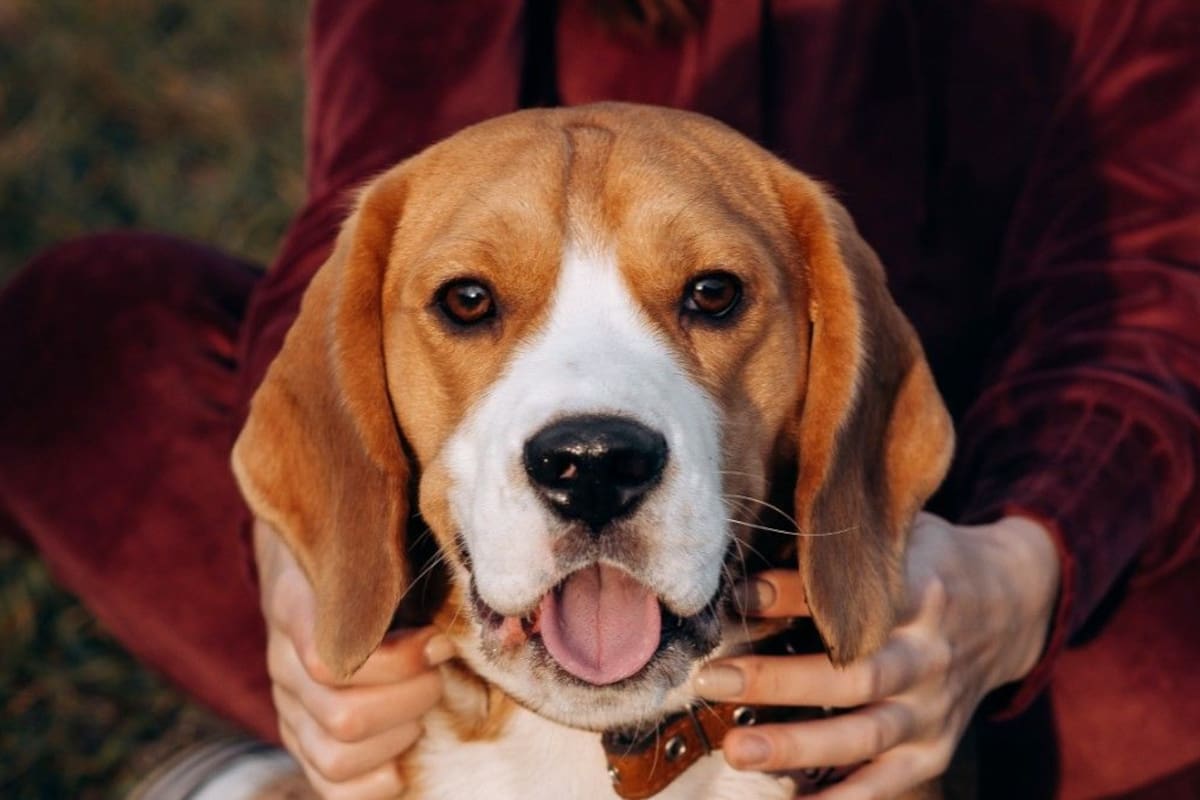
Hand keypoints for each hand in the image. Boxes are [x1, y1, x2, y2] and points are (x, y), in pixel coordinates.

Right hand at [254, 520, 453, 798]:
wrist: (308, 563)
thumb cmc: (359, 551)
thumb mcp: (370, 542)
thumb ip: (396, 562)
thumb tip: (462, 583)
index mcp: (297, 606)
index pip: (331, 660)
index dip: (399, 662)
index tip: (438, 640)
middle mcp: (283, 663)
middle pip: (344, 716)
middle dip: (412, 698)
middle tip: (438, 672)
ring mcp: (288, 706)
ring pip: (337, 755)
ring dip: (398, 736)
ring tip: (421, 706)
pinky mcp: (299, 736)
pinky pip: (328, 785)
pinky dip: (372, 785)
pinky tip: (401, 762)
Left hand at [694, 513, 1059, 797]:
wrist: (1011, 605)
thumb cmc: (928, 563)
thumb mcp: (896, 536)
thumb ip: (836, 553)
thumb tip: (749, 574)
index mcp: (920, 591)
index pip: (852, 598)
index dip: (790, 595)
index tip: (735, 597)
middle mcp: (930, 654)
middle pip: (853, 675)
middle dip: (778, 680)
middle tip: (712, 679)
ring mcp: (935, 708)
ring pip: (864, 735)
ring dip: (796, 746)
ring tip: (736, 748)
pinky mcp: (935, 749)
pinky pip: (886, 782)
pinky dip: (841, 798)